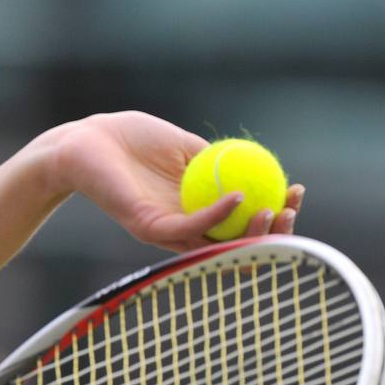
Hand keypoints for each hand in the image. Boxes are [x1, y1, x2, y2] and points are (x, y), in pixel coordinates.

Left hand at [53, 112, 304, 251]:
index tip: (296, 192)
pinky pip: (189, 227)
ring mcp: (167, 229)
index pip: (243, 220)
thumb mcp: (183, 145)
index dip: (274, 211)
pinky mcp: (148, 226)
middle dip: (272, 233)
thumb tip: (257, 164)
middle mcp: (185, 225)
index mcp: (197, 206)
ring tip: (274, 210)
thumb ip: (217, 158)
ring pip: (217, 244)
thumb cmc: (132, 139)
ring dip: (251, 232)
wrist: (87, 141)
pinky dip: (217, 216)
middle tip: (290, 211)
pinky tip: (238, 197)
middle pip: (237, 242)